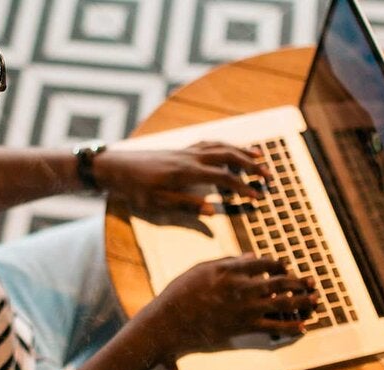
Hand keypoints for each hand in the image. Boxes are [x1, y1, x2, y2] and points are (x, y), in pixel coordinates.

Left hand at [93, 141, 270, 215]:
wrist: (115, 166)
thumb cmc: (134, 189)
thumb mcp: (157, 203)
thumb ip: (187, 206)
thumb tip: (213, 211)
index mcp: (186, 173)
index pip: (224, 179)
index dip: (243, 187)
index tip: (259, 196)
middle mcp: (190, 157)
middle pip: (229, 156)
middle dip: (251, 165)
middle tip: (269, 175)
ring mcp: (186, 150)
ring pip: (221, 146)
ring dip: (242, 152)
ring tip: (260, 158)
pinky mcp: (180, 149)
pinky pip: (209, 143)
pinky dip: (224, 145)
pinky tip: (231, 149)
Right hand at [138, 253, 317, 354]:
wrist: (171, 321)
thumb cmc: (182, 292)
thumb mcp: (202, 268)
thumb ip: (228, 261)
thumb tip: (250, 256)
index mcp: (231, 268)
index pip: (264, 262)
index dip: (279, 265)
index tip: (285, 268)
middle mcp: (242, 286)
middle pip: (280, 282)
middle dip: (299, 282)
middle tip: (311, 282)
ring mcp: (245, 308)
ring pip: (283, 303)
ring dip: (303, 301)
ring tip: (315, 301)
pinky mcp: (245, 327)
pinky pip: (275, 326)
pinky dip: (292, 326)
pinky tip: (303, 325)